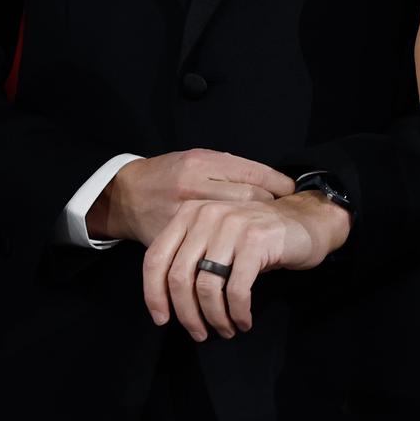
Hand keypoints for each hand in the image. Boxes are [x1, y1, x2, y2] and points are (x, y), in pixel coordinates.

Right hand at [92, 149, 292, 246]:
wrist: (127, 194)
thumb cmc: (169, 174)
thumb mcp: (199, 160)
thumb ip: (231, 171)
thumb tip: (273, 185)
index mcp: (204, 163)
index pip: (253, 174)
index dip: (278, 185)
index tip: (292, 192)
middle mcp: (195, 185)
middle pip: (248, 201)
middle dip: (270, 211)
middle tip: (282, 219)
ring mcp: (183, 212)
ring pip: (230, 228)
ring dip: (252, 235)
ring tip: (265, 239)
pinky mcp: (173, 237)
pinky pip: (205, 249)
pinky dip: (226, 256)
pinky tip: (238, 260)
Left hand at [142, 194, 328, 339]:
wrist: (306, 221)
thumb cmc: (258, 238)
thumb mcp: (216, 239)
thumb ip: (191, 258)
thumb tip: (167, 302)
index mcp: (189, 213)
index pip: (155, 258)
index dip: (153, 295)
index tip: (162, 319)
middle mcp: (207, 214)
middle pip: (180, 277)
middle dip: (187, 314)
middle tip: (199, 333)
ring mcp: (232, 225)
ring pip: (207, 287)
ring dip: (215, 317)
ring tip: (225, 329)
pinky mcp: (256, 240)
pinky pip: (236, 289)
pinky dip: (238, 313)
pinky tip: (243, 321)